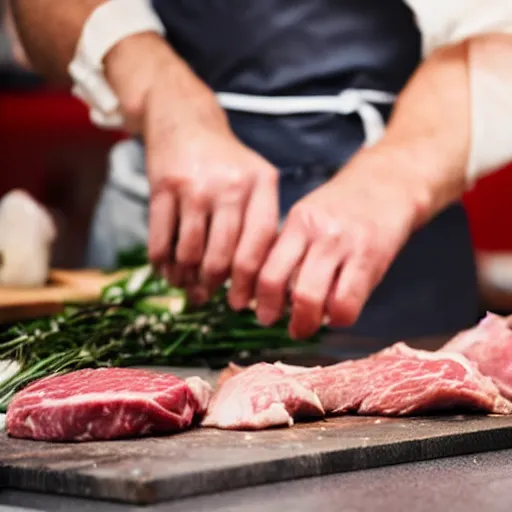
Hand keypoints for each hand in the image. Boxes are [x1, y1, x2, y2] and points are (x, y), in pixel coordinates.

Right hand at [104, 34, 278, 303]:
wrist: (185, 120)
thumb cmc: (226, 162)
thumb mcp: (256, 180)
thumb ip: (260, 223)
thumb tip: (254, 280)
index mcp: (262, 185)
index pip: (257, 247)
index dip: (247, 282)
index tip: (240, 302)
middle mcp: (230, 185)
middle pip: (221, 256)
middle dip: (213, 285)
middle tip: (207, 296)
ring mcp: (194, 185)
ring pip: (189, 252)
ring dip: (185, 277)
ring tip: (186, 284)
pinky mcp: (162, 186)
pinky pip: (159, 239)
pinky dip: (161, 263)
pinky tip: (166, 270)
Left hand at [255, 147, 431, 338]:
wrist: (389, 185)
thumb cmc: (344, 208)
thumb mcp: (308, 217)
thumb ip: (289, 248)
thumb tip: (267, 290)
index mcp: (297, 221)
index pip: (263, 265)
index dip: (256, 296)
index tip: (254, 309)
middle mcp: (317, 232)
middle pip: (279, 283)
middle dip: (272, 313)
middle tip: (275, 323)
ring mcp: (344, 245)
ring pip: (310, 298)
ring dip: (304, 322)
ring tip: (303, 327)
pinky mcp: (370, 259)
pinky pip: (346, 303)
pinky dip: (337, 318)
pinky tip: (336, 315)